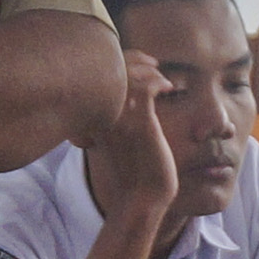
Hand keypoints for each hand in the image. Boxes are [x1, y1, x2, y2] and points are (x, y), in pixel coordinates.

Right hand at [98, 48, 179, 205]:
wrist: (140, 199)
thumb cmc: (132, 170)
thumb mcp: (116, 140)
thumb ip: (116, 116)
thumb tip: (130, 94)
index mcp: (90, 117)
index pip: (99, 73)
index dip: (120, 60)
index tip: (140, 62)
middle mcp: (101, 115)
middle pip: (113, 68)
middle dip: (135, 59)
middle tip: (154, 62)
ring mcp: (120, 118)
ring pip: (131, 75)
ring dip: (149, 70)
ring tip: (163, 76)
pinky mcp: (140, 124)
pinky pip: (148, 88)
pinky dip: (159, 82)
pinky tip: (168, 88)